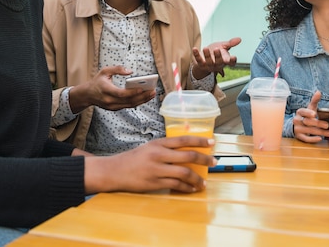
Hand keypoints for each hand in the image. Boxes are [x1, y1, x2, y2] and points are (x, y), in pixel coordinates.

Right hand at [68, 65, 155, 113]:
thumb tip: (130, 71)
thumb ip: (117, 69)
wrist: (87, 95)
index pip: (121, 94)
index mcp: (106, 90)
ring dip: (143, 100)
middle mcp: (110, 101)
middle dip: (142, 96)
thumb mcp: (104, 71)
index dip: (132, 92)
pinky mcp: (115, 108)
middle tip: (153, 91)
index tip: (142, 88)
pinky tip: (145, 97)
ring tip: (152, 94)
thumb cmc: (97, 82)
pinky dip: (138, 102)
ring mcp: (113, 106)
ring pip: (130, 105)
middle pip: (129, 101)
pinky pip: (129, 106)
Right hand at [84, 136, 216, 193]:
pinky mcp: (154, 183)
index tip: (213, 142)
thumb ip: (166, 148)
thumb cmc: (134, 158)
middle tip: (214, 162)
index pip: (184, 139)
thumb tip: (187, 150)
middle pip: (188, 156)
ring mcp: (156, 169)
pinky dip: (186, 188)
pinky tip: (191, 189)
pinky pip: (175, 185)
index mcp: (159, 143)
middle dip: (204, 160)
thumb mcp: (150, 147)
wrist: (114, 171)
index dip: (200, 140)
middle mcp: (159, 154)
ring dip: (197, 179)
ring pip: (184, 173)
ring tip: (203, 182)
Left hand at [192, 37, 241, 78]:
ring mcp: (209, 66)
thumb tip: (239, 39)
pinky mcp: (201, 64)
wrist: (205, 58)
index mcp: (225, 60)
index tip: (234, 57)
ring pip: (209, 62)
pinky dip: (196, 55)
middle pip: (219, 62)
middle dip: (218, 56)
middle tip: (217, 49)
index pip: (231, 62)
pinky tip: (194, 49)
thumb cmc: (216, 51)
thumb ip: (230, 43)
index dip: (232, 61)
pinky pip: (199, 60)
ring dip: (207, 55)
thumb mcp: (223, 46)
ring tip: (205, 48)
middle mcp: (218, 65)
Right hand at [292, 91, 328, 142]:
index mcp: (300, 112)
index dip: (308, 113)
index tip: (315, 114)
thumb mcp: (310, 108)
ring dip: (320, 132)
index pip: (303, 111)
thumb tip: (318, 91)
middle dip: (318, 123)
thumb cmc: (306, 115)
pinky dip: (313, 139)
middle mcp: (297, 120)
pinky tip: (320, 138)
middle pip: (307, 122)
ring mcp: (297, 129)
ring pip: (309, 131)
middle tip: (327, 125)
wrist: (297, 126)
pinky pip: (306, 139)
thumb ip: (314, 100)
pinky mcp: (299, 137)